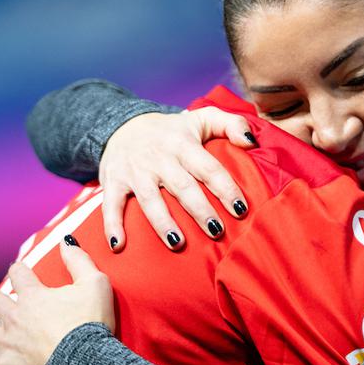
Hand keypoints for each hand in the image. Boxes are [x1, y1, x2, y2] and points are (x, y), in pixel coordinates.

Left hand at [0, 243, 114, 364]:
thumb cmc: (92, 324)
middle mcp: (14, 317)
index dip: (20, 271)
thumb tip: (66, 240)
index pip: (17, 272)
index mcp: (33, 296)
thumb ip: (79, 260)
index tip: (23, 274)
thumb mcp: (95, 284)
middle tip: (8, 304)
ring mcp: (6, 344)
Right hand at [99, 107, 256, 250]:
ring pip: (150, 199)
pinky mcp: (114, 181)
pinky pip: (111, 204)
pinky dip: (112, 225)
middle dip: (200, 210)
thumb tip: (252, 143)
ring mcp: (135, 171)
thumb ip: (232, 124)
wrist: (122, 124)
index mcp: (183, 143)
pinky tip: (119, 246)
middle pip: (183, 186)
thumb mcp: (202, 118)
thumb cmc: (171, 130)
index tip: (241, 209)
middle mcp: (159, 157)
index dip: (225, 188)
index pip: (208, 167)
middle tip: (217, 231)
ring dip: (163, 222)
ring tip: (178, 244)